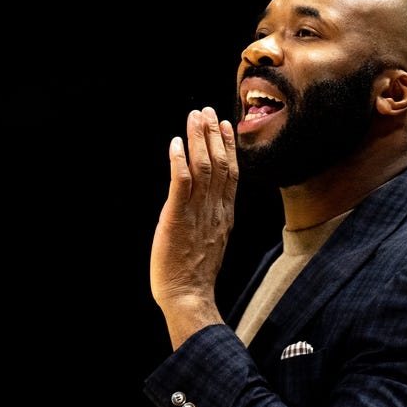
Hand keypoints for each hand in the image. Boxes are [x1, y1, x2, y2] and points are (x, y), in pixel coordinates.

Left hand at [150, 107, 237, 347]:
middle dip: (212, 134)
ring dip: (198, 139)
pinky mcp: (178, 217)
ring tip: (193, 117)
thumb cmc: (194, 274)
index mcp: (224, 215)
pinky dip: (179, 161)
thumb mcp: (211, 240)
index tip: (224, 125)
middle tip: (205, 111)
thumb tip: (207, 203)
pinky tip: (175, 144)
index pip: (231, 173)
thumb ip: (211, 217)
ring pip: (204, 167)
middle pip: (220, 163)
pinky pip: (182, 183)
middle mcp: (215, 209)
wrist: (188, 295)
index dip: (228, 147)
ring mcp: (198, 212)